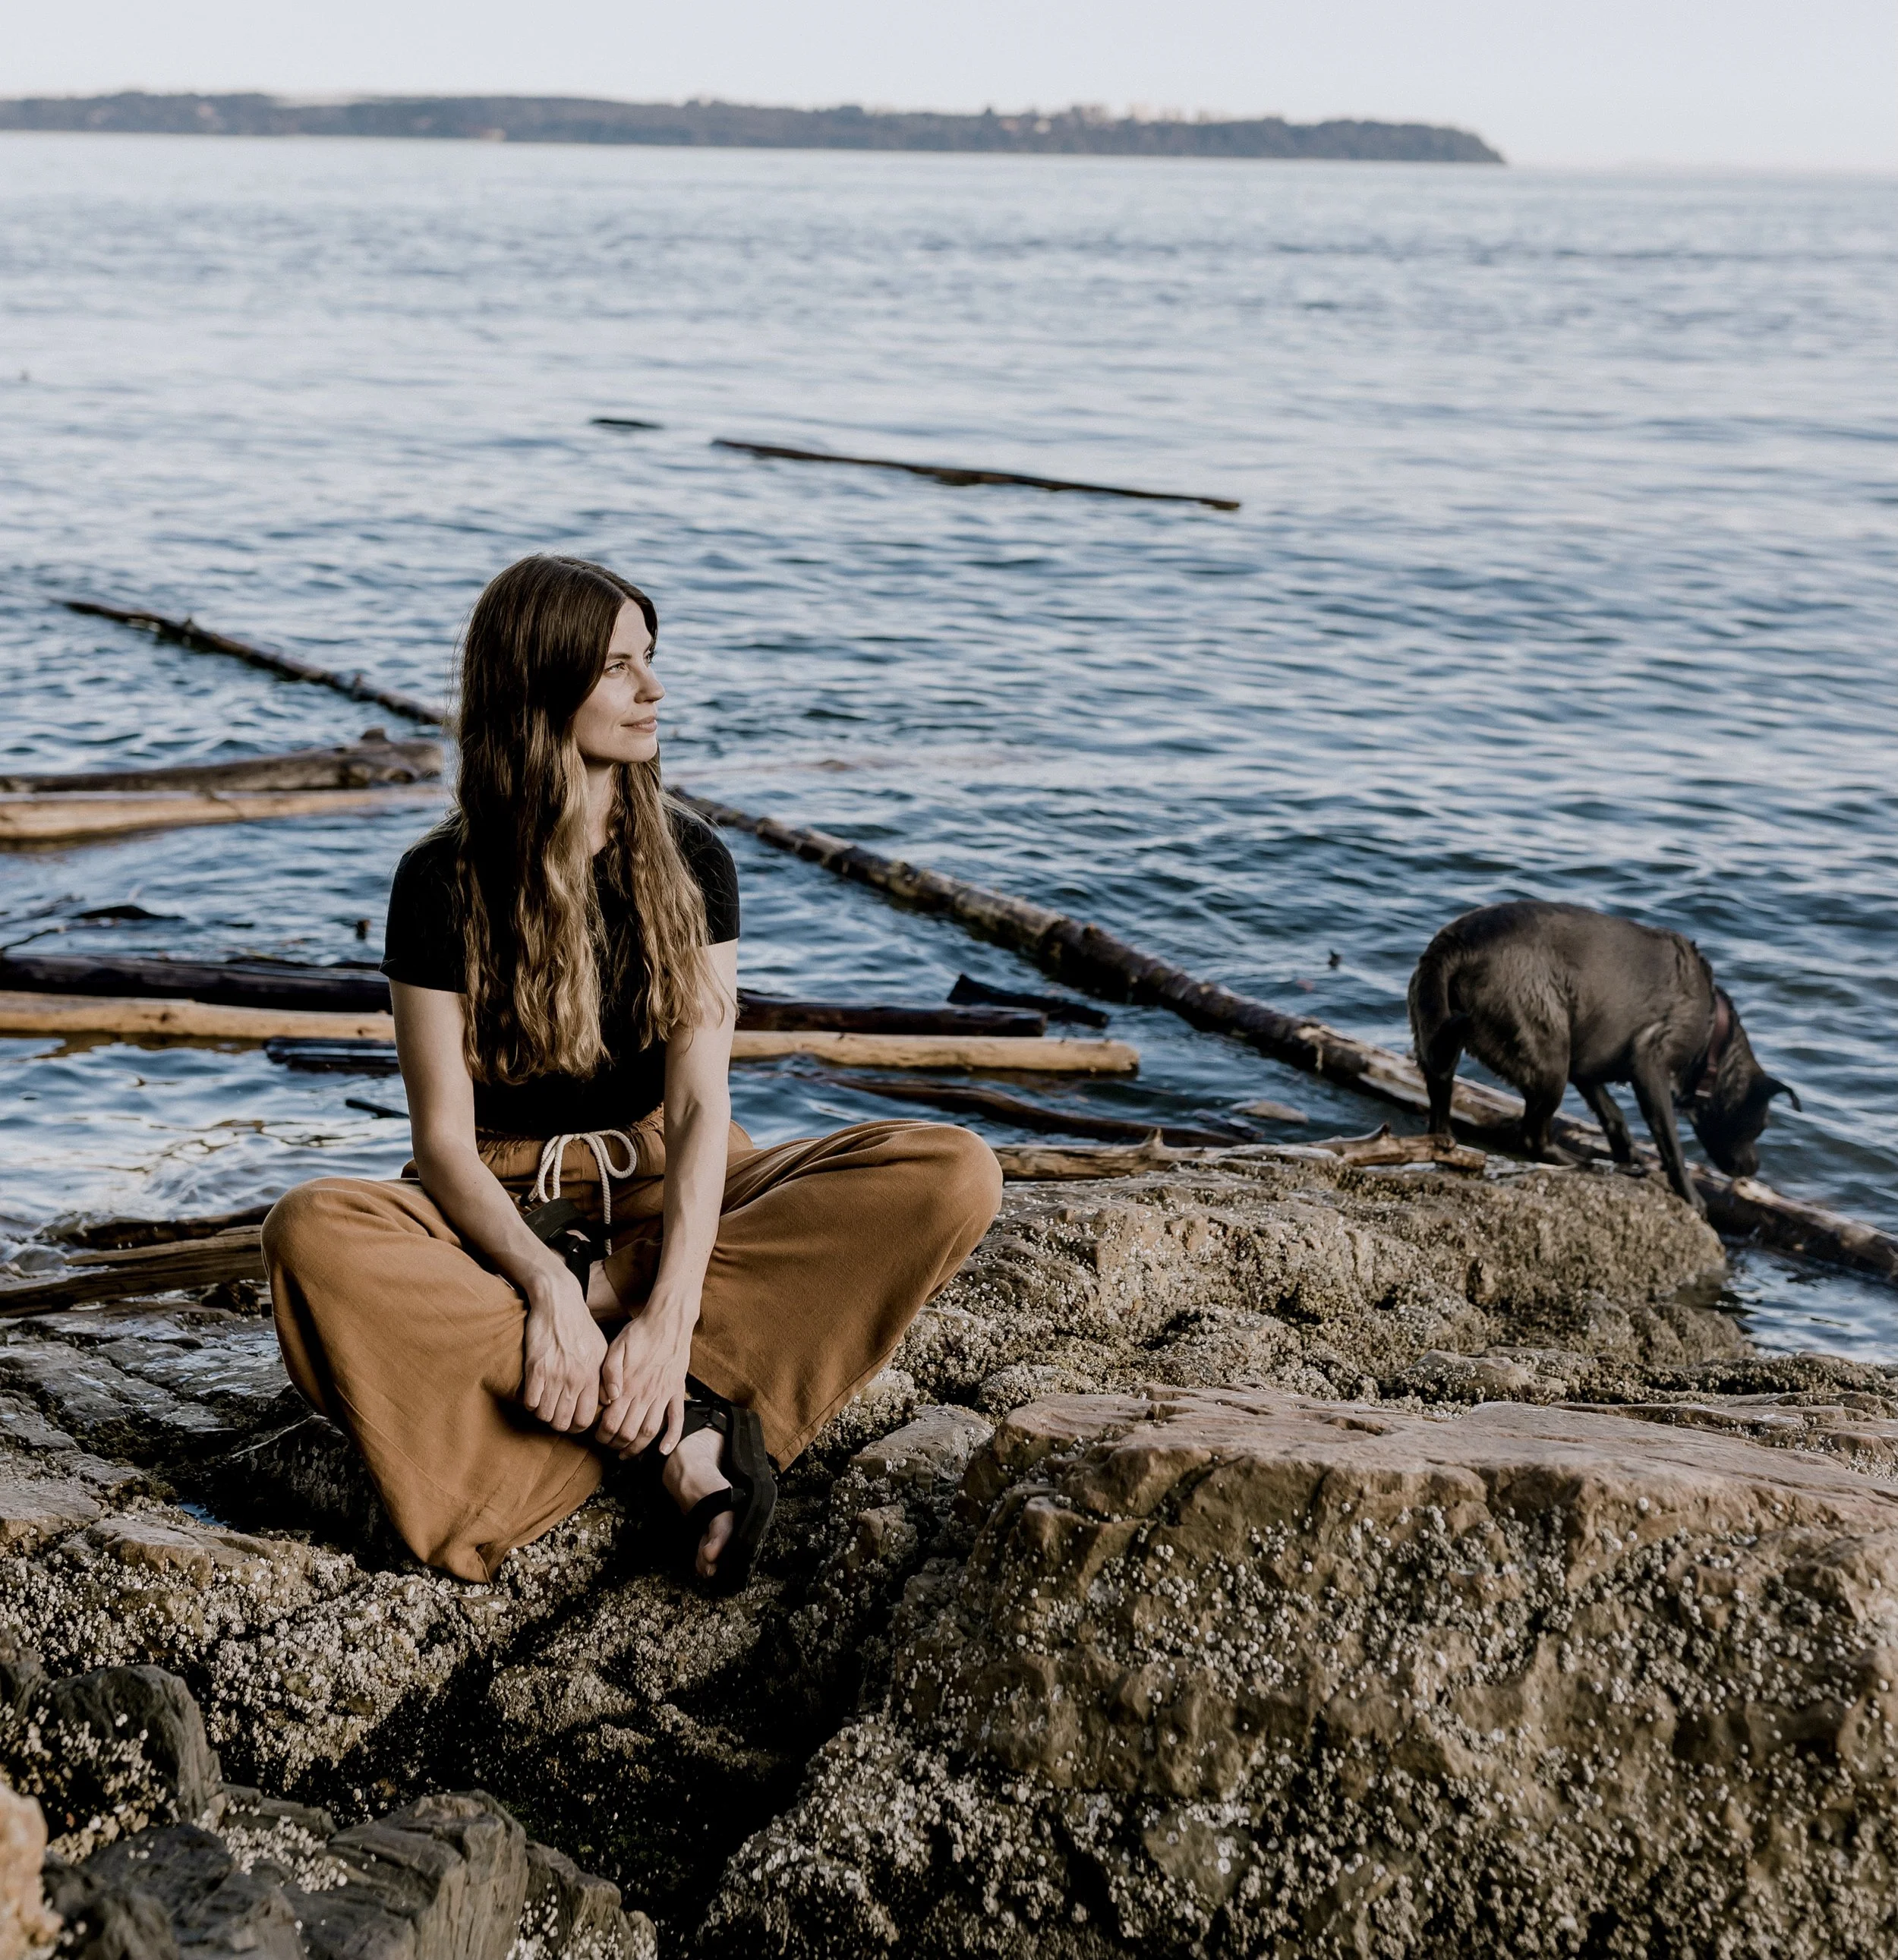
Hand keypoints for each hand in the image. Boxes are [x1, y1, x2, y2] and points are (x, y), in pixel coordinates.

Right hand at [521, 1269, 608, 1434]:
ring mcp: (554, 1374)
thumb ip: (605, 1377)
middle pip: (563, 1423)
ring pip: (545, 1415)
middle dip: (557, 1422)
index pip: (585, 1419)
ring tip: (544, 1403)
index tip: (571, 1419)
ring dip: (542, 1413)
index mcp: (592, 1376)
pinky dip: (530, 1403)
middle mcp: (575, 1379)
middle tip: (555, 1413)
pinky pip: (530, 1402)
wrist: (558, 1302)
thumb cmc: (581, 1327)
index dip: (577, 1426)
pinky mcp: (535, 1367)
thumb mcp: (602, 1350)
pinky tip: (534, 1393)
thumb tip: (610, 1400)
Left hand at [596, 1298, 694, 1458]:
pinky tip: (664, 1450)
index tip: (597, 1437)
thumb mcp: (616, 1347)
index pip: (612, 1422)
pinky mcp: (677, 1391)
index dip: (602, 1435)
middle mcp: (646, 1394)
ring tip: (627, 1453)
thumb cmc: (639, 1333)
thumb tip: (609, 1398)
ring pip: (650, 1431)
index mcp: (628, 1385)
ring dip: (638, 1447)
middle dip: (616, 1444)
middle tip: (609, 1445)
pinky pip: (676, 1419)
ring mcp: (663, 1395)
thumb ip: (609, 1373)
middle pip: (629, 1432)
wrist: (668, 1321)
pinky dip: (672, 1438)